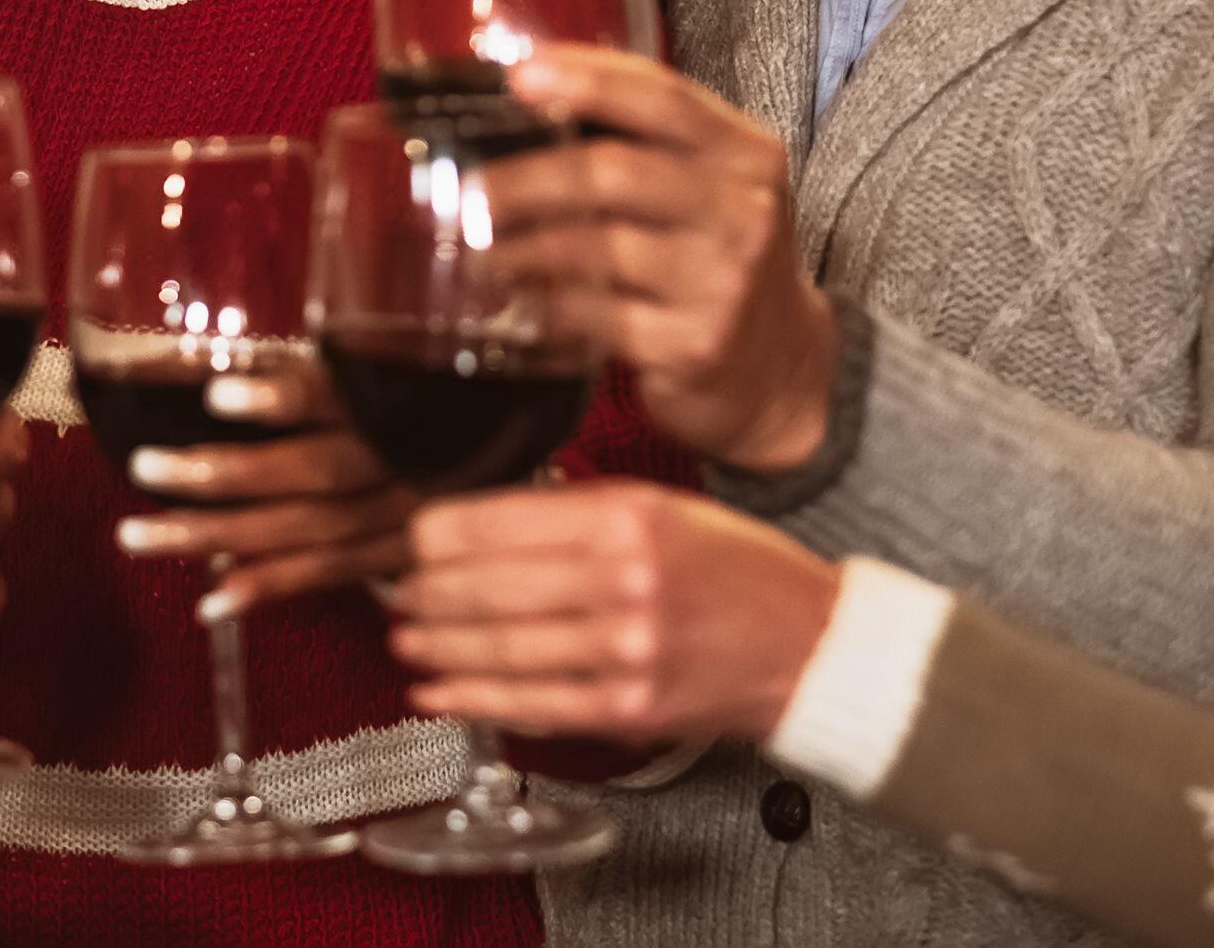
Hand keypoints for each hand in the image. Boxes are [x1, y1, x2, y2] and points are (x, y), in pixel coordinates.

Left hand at [114, 361, 420, 616]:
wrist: (505, 455)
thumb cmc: (428, 388)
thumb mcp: (391, 357)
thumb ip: (317, 364)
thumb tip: (205, 369)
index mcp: (397, 393)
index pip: (339, 395)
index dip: (281, 400)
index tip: (216, 396)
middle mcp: (402, 456)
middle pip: (314, 472)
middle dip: (225, 476)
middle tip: (145, 467)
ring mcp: (406, 512)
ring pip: (311, 532)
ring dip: (221, 537)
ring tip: (139, 535)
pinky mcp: (403, 553)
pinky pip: (331, 576)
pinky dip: (269, 589)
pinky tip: (208, 604)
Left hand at [394, 479, 836, 744]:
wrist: (814, 645)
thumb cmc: (740, 571)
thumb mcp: (664, 506)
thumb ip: (580, 508)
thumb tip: (485, 520)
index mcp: (629, 515)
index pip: (500, 519)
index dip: (437, 534)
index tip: (413, 538)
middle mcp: (625, 579)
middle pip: (488, 585)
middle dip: (425, 593)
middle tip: (399, 594)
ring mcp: (626, 649)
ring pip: (500, 647)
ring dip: (438, 648)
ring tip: (407, 642)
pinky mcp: (630, 707)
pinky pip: (532, 704)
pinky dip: (473, 699)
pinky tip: (439, 693)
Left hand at [492, 45, 835, 473]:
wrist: (779, 374)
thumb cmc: (719, 259)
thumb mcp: (711, 188)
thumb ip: (645, 141)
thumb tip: (530, 93)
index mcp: (747, 155)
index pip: (663, 97)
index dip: (587, 79)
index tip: (517, 75)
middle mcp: (744, 213)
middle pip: (614, 172)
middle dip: (526, 176)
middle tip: (468, 188)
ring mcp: (723, 283)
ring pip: (595, 246)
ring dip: (520, 245)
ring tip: (476, 246)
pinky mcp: (694, 347)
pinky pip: (594, 315)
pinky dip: (543, 305)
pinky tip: (516, 298)